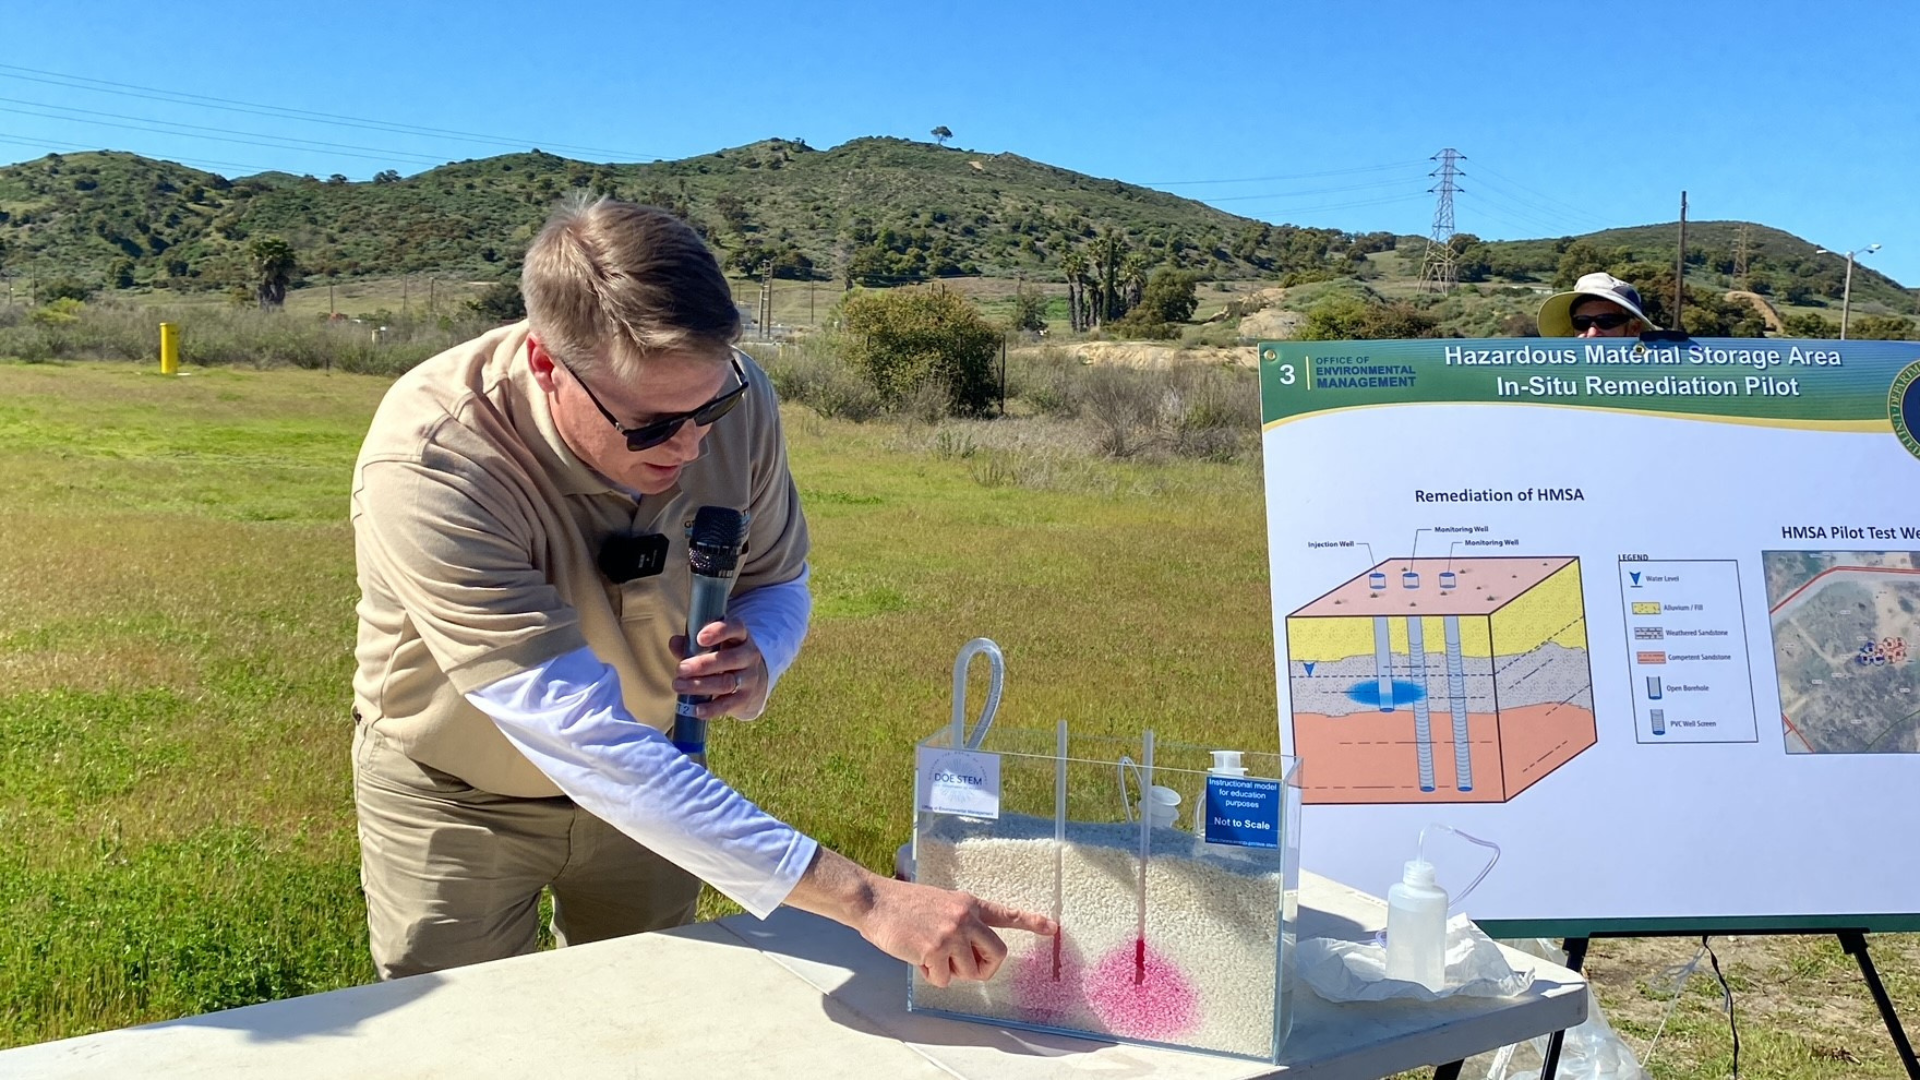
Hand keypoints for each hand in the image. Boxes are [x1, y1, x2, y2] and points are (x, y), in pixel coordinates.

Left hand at [671, 616, 769, 719]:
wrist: (747, 679)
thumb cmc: (721, 655)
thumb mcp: (710, 645)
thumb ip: (691, 643)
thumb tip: (674, 643)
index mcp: (741, 636)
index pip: (735, 628)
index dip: (719, 632)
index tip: (700, 638)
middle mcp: (749, 655)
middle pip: (730, 659)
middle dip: (703, 665)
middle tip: (680, 669)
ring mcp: (749, 677)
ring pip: (727, 683)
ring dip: (700, 685)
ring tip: (678, 685)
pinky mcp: (745, 698)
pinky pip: (728, 704)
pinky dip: (711, 709)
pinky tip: (695, 710)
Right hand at [859, 877, 1057, 987]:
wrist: (875, 900)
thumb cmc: (902, 906)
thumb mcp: (939, 905)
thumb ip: (959, 924)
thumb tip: (969, 956)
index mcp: (968, 904)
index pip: (1005, 914)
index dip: (1031, 922)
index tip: (1052, 927)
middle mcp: (965, 917)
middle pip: (997, 954)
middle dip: (984, 969)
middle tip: (963, 968)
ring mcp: (951, 933)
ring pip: (970, 972)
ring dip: (950, 972)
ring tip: (928, 955)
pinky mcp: (935, 949)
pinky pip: (944, 980)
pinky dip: (930, 976)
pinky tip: (916, 958)